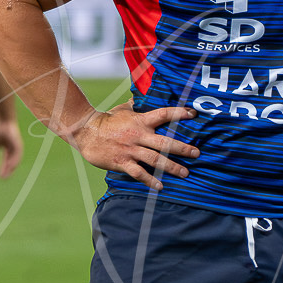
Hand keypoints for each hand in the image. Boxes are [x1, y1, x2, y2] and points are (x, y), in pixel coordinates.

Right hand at [0, 117, 23, 179]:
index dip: (3, 169)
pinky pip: (17, 154)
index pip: (6, 162)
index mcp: (8, 150)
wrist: (3, 120)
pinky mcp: (18, 144)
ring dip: (10, 167)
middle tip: (3, 179)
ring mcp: (17, 147)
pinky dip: (14, 160)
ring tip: (6, 174)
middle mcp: (13, 149)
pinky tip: (10, 166)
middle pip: (11, 163)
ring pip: (15, 160)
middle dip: (7, 171)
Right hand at [70, 102, 198, 189]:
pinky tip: (160, 186)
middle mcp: (138, 135)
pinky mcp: (122, 162)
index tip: (193, 114)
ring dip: (171, 167)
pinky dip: (150, 180)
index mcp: (140, 121)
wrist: (86, 132)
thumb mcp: (123, 110)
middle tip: (196, 153)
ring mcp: (131, 150)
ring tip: (185, 173)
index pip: (163, 114)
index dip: (179, 113)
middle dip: (182, 148)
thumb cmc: (106, 121)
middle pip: (164, 142)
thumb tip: (144, 96)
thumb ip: (137, 106)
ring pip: (155, 159)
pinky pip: (138, 173)